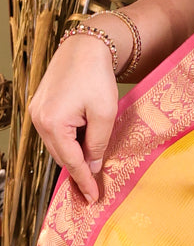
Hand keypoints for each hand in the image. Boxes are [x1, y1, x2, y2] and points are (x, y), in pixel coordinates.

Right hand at [28, 32, 120, 204]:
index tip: (94, 198)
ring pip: (57, 145)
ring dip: (73, 155)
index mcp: (53, 123)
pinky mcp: (41, 106)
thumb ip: (98, 143)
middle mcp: (39, 120)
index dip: (84, 181)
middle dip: (78, 171)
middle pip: (60, 155)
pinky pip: (54, 132)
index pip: (71, 161)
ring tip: (91, 167)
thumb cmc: (96, 77)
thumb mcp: (105, 114)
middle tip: (94, 188)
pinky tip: (82, 145)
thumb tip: (93, 166)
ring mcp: (37, 113)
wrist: (85, 48)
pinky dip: (68, 141)